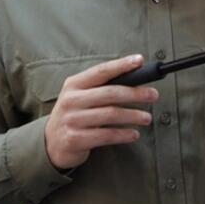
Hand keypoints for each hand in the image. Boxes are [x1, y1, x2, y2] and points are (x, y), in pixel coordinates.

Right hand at [43, 54, 156, 170]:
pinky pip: (106, 135)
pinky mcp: (76, 139)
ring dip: (133, 115)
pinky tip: (134, 134)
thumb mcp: (80, 97)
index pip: (101, 71)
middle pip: (110, 93)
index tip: (139, 61)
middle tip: (153, 95)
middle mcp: (71, 100)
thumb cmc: (74, 115)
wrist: (51, 143)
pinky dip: (124, 134)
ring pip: (111, 114)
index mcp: (73, 85)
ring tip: (147, 118)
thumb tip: (135, 79)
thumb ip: (101, 88)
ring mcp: (72, 120)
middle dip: (135, 93)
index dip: (121, 65)